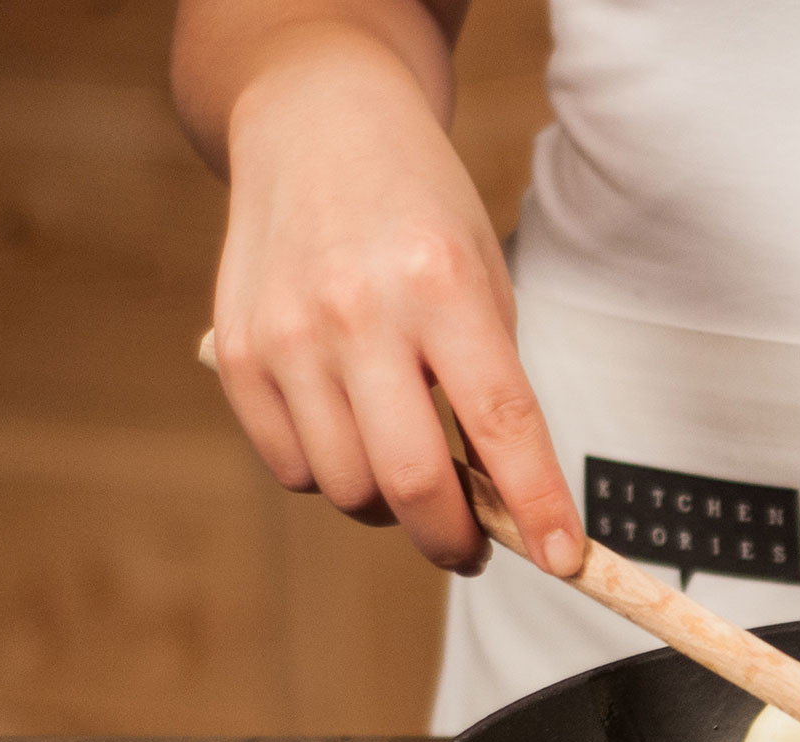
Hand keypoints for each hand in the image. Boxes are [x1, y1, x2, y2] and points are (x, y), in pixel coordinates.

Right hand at [209, 36, 581, 575]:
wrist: (314, 123)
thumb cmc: (418, 211)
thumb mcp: (484, 277)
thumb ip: (494, 388)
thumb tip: (507, 506)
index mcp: (441, 286)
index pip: (503, 425)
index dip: (537, 507)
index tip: (564, 560)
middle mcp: (358, 311)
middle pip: (410, 481)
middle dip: (454, 539)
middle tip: (476, 545)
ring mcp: (287, 334)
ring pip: (347, 488)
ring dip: (392, 509)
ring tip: (413, 471)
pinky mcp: (235, 352)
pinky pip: (292, 467)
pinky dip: (333, 477)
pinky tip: (354, 437)